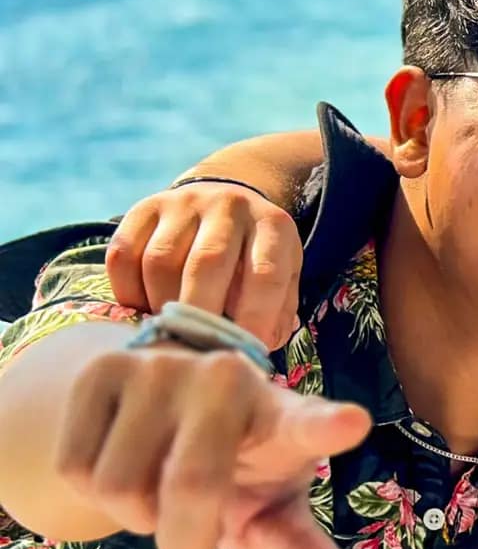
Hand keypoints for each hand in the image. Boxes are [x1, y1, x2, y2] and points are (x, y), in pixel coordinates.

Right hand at [56, 345, 370, 548]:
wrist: (169, 413)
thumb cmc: (239, 473)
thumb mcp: (271, 514)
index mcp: (285, 419)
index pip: (308, 425)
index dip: (327, 427)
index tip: (352, 424)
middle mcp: (230, 378)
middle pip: (191, 487)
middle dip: (184, 538)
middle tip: (193, 529)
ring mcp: (163, 365)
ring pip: (118, 484)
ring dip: (133, 514)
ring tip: (159, 485)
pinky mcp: (103, 366)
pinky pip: (75, 466)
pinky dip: (91, 494)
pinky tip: (121, 461)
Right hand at [107, 184, 301, 348]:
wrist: (221, 200)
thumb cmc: (253, 253)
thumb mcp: (283, 274)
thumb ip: (276, 311)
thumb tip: (256, 346)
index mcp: (272, 226)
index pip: (267, 273)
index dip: (255, 317)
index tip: (243, 348)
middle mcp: (228, 206)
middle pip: (207, 262)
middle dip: (200, 312)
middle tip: (195, 344)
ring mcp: (183, 204)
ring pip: (160, 260)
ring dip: (160, 303)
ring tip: (170, 325)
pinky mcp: (143, 209)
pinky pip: (123, 254)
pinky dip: (128, 290)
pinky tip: (141, 306)